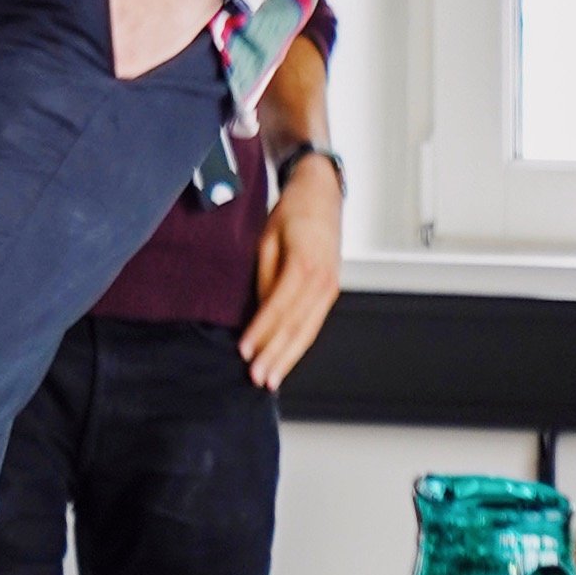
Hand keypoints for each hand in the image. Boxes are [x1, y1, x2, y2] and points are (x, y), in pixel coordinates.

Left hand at [240, 152, 343, 386]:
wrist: (321, 195)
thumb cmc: (292, 212)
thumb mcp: (268, 238)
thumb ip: (265, 276)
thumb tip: (259, 311)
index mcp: (304, 264)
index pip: (278, 307)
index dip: (260, 332)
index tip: (244, 351)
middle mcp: (322, 281)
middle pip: (296, 328)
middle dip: (275, 356)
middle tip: (258, 378)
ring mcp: (330, 289)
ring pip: (308, 332)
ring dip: (288, 358)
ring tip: (271, 379)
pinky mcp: (330, 292)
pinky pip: (313, 324)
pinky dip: (299, 346)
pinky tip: (286, 359)